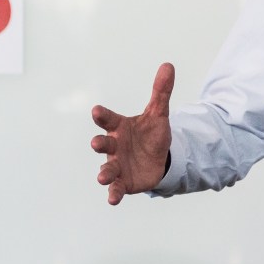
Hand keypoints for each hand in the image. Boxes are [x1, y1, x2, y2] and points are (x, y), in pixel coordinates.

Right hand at [91, 62, 174, 204]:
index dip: (102, 115)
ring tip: (101, 177)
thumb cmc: (151, 133)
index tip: (97, 111)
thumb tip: (168, 65)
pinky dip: (114, 193)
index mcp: (119, 127)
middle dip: (100, 144)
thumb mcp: (158, 113)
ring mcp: (117, 164)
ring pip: (107, 168)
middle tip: (96, 143)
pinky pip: (116, 188)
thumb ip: (161, 91)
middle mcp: (114, 146)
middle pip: (104, 144)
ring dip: (104, 173)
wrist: (158, 158)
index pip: (108, 119)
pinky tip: (113, 199)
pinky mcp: (124, 181)